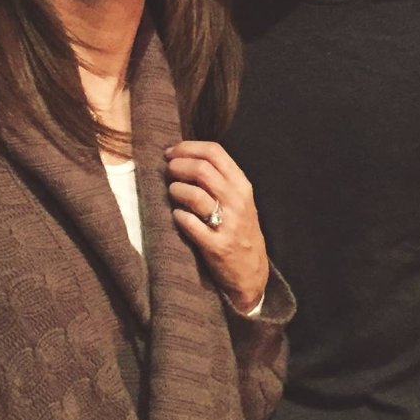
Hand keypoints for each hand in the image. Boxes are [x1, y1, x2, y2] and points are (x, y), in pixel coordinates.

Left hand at [165, 140, 268, 311]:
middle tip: (167, 171)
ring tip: (172, 192)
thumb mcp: (239, 199)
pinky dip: (178, 216)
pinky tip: (177, 215)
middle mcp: (237, 201)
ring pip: (195, 195)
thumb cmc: (239, 229)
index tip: (171, 152)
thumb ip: (219, 178)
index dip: (187, 147)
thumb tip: (184, 156)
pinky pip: (190, 224)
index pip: (214, 152)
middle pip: (202, 169)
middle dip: (178, 166)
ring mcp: (228, 224)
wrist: (252, 272)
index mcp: (241, 185)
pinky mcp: (216, 246)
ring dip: (176, 190)